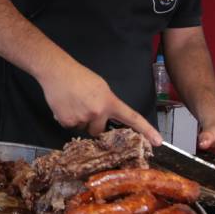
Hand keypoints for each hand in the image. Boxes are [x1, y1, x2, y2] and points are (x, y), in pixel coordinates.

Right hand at [39, 60, 161, 145]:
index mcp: (110, 102)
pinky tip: (65, 105)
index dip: (146, 130)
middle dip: (94, 123)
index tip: (158, 142)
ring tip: (73, 103)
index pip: (132, 118)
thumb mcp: (101, 87)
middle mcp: (98, 112)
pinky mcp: (67, 122)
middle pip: (99, 130)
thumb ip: (107, 103)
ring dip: (80, 121)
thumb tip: (106, 117)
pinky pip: (71, 127)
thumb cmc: (79, 76)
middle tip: (85, 106)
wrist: (56, 71)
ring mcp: (82, 119)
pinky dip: (68, 119)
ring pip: (84, 129)